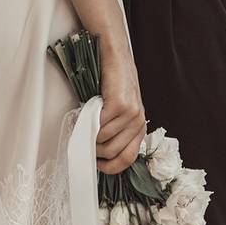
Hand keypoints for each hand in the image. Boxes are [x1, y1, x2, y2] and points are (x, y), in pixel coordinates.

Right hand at [96, 44, 145, 174]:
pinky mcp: (119, 104)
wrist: (116, 57)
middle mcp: (138, 122)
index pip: (127, 160)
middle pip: (113, 153)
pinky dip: (89, 124)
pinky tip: (86, 115)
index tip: (97, 165)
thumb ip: (117, 131)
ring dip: (90, 136)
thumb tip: (100, 153)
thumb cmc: (115, 84)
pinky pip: (100, 126)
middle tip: (86, 142)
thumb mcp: (121, 111)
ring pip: (104, 141)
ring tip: (85, 125)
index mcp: (139, 128)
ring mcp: (130, 114)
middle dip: (96, 151)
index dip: (110, 167)